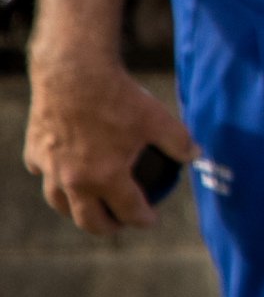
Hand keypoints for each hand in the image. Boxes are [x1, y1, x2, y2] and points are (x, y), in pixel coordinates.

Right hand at [24, 55, 196, 234]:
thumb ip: (179, 141)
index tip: (150, 219)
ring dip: (76, 209)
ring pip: (59, 202)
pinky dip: (54, 177)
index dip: (143, 219)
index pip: (128, 212)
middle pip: (89, 221)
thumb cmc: (118, 95)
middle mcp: (75, 180)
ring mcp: (51, 168)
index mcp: (107, 178)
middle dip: (107, 227)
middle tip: (118, 223)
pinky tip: (64, 172)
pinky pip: (42, 173)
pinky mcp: (34, 150)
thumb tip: (196, 154)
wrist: (72, 69)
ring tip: (88, 205)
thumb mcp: (157, 117)